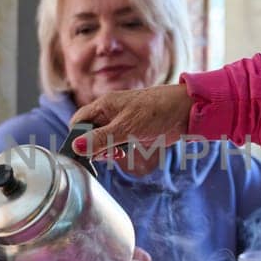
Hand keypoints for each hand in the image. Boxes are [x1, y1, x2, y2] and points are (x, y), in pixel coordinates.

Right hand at [70, 84, 192, 158]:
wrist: (184, 112)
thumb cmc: (156, 112)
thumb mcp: (125, 127)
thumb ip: (101, 138)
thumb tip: (76, 147)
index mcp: (103, 106)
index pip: (78, 122)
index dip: (77, 137)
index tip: (84, 152)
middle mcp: (109, 113)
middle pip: (88, 133)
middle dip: (92, 147)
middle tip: (105, 154)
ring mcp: (120, 123)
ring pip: (101, 141)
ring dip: (105, 151)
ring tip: (117, 153)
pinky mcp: (132, 132)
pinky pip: (115, 144)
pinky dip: (116, 150)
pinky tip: (124, 153)